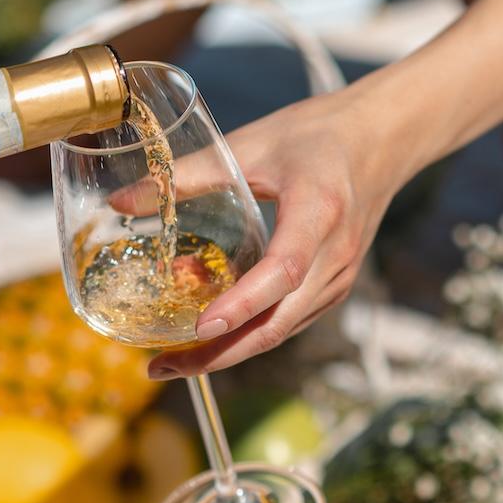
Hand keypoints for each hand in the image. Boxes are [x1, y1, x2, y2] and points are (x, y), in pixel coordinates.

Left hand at [147, 79, 424, 377]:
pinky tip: (208, 331)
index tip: (201, 327)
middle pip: (278, 322)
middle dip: (219, 353)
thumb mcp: (250, 145)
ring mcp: (338, 278)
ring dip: (228, 351)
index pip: (283, 271)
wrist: (382, 140)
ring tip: (172, 358)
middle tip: (162, 366)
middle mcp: (334, 255)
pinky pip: (289, 322)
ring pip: (281, 331)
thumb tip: (120, 202)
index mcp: (318, 212)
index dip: (242, 304)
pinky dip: (248, 332)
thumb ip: (185, 176)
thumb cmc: (316, 136)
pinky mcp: (333, 287)